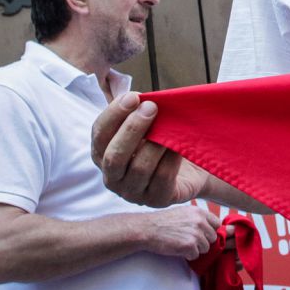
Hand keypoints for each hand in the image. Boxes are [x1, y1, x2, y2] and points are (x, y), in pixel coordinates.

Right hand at [92, 92, 207, 206]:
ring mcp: (132, 192)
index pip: (99, 134)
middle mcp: (112, 176)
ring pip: (138, 168)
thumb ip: (133, 110)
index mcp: (102, 154)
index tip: (133, 96)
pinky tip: (178, 145)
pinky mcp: (155, 201)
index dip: (114, 114)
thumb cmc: (161, 142)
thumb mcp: (145, 125)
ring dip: (154, 144)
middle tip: (151, 107)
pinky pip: (161, 179)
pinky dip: (170, 159)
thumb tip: (126, 88)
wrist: (190, 170)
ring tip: (168, 126)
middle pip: (114, 155)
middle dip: (132, 129)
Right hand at [143, 204, 219, 258]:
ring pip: (205, 248)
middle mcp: (200, 221)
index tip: (202, 235)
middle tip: (189, 241)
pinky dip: (188, 255)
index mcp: (199, 212)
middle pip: (213, 237)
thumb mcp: (184, 212)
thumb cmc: (163, 221)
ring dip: (195, 249)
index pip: (217, 224)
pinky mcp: (189, 245)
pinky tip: (178, 249)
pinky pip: (195, 255)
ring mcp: (196, 233)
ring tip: (182, 244)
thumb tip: (210, 227)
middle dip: (203, 241)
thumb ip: (198, 218)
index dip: (210, 231)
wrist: (147, 229)